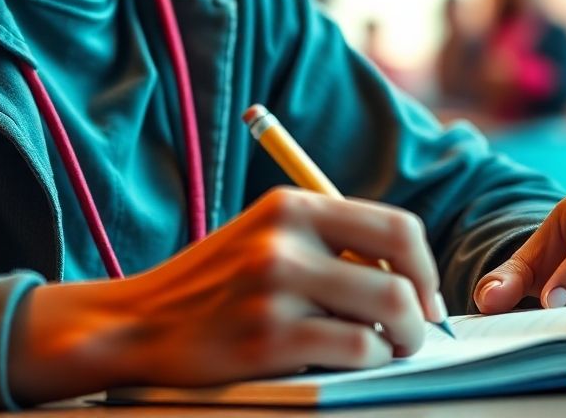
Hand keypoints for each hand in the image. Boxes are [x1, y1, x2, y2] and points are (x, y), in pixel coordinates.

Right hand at [8, 187, 445, 402]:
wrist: (140, 321)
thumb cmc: (214, 285)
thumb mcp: (265, 236)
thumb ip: (326, 241)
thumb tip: (406, 274)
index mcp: (290, 204)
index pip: (394, 224)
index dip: (424, 266)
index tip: (424, 294)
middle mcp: (285, 237)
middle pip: (400, 268)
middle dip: (423, 307)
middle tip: (415, 330)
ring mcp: (276, 286)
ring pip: (387, 310)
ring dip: (401, 339)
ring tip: (387, 349)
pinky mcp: (268, 336)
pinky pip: (356, 350)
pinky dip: (370, 361)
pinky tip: (352, 362)